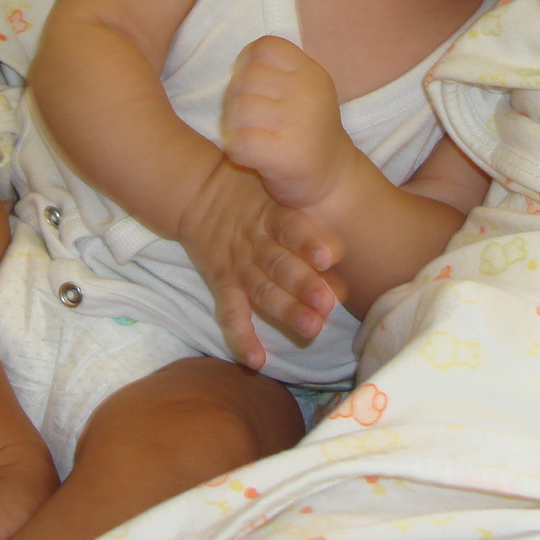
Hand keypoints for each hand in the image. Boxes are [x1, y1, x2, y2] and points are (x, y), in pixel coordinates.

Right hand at [176, 157, 342, 369]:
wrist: (198, 189)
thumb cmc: (253, 189)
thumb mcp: (275, 179)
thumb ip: (301, 194)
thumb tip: (341, 213)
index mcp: (274, 213)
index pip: (292, 227)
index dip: (310, 241)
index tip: (330, 256)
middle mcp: (257, 241)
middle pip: (281, 264)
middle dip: (304, 285)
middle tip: (328, 304)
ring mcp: (239, 264)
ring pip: (263, 290)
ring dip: (286, 311)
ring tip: (311, 329)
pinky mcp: (222, 282)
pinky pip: (230, 312)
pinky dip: (241, 336)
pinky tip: (256, 360)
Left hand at [222, 36, 360, 210]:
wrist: (334, 181)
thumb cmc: (309, 132)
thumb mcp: (306, 91)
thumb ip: (278, 72)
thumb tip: (237, 66)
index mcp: (311, 73)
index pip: (265, 47)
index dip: (248, 63)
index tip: (253, 86)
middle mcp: (308, 93)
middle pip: (246, 77)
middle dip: (237, 97)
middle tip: (249, 118)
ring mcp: (299, 123)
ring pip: (239, 108)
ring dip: (234, 125)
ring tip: (249, 135)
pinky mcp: (285, 155)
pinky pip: (239, 141)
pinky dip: (236, 150)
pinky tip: (250, 155)